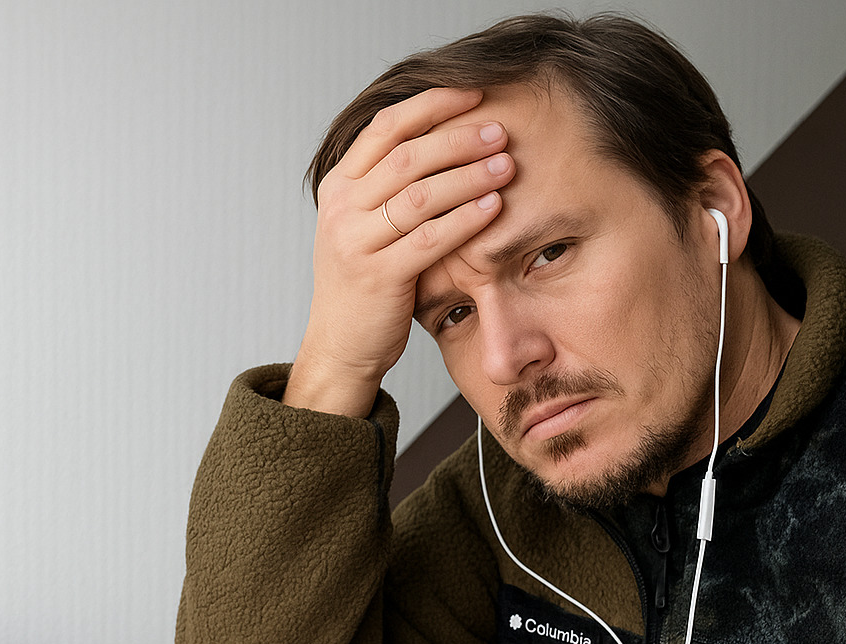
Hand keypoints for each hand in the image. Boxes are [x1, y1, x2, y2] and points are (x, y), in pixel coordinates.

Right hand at [284, 88, 515, 416]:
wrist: (341, 345)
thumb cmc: (364, 283)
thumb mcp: (364, 224)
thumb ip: (389, 185)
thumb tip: (445, 137)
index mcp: (339, 185)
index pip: (386, 127)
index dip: (432, 105)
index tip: (475, 95)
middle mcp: (342, 208)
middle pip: (407, 156)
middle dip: (459, 139)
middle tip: (500, 132)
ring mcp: (355, 242)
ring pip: (420, 195)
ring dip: (469, 176)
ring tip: (506, 166)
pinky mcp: (378, 276)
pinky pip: (429, 239)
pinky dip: (465, 220)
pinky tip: (494, 208)